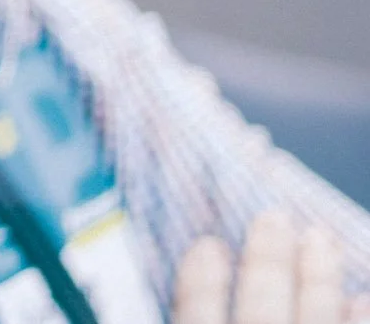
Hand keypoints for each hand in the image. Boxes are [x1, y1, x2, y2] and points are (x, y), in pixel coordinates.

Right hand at [176, 210, 369, 323]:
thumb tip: (178, 273)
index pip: (197, 317)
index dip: (200, 280)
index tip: (207, 244)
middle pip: (260, 315)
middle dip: (268, 264)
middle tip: (274, 217)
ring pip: (313, 323)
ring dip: (319, 281)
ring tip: (319, 238)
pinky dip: (357, 320)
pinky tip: (362, 297)